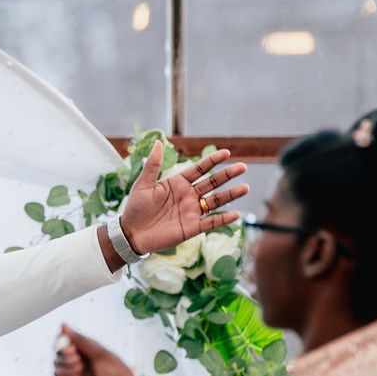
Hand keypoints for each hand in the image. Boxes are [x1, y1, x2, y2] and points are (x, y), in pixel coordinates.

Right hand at [54, 326, 157, 375]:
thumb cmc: (117, 375)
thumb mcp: (101, 354)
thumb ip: (81, 340)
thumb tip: (63, 325)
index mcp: (87, 351)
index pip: (68, 339)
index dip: (65, 337)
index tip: (67, 337)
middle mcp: (78, 361)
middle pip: (59, 349)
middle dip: (63, 348)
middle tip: (73, 351)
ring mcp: (73, 374)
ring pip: (56, 361)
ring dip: (64, 360)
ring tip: (77, 364)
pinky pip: (57, 375)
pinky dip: (63, 371)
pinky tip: (76, 372)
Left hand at [118, 142, 250, 255]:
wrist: (131, 233)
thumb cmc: (135, 208)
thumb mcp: (143, 184)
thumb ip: (153, 165)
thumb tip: (158, 142)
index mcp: (178, 183)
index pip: (199, 169)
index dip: (212, 161)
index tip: (226, 152)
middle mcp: (188, 196)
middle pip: (212, 183)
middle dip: (227, 175)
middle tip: (242, 167)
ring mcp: (191, 211)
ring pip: (215, 201)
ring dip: (230, 195)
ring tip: (245, 187)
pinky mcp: (192, 227)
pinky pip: (211, 222)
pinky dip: (223, 219)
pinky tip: (236, 214)